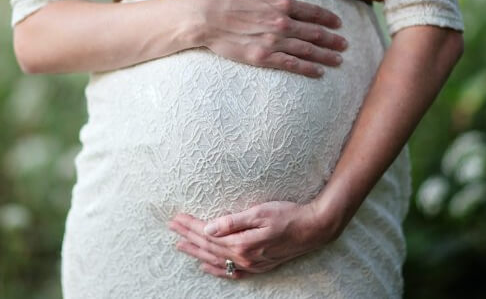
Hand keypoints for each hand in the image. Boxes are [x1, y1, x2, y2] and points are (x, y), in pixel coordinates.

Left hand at [166, 201, 335, 278]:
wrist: (313, 229)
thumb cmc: (288, 215)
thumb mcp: (260, 212)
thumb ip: (232, 222)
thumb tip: (208, 228)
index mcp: (242, 243)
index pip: (208, 233)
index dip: (190, 225)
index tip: (176, 218)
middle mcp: (244, 257)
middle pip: (208, 247)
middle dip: (188, 236)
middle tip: (171, 227)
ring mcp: (251, 264)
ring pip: (216, 259)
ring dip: (196, 251)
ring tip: (180, 245)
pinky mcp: (258, 266)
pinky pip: (231, 272)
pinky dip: (215, 269)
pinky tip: (205, 266)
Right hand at [189, 0, 348, 77]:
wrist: (207, 16)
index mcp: (281, 4)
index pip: (312, 12)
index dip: (328, 18)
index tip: (338, 24)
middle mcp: (282, 23)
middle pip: (315, 33)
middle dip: (333, 40)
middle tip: (345, 45)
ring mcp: (274, 41)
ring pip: (307, 50)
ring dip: (326, 56)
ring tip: (338, 60)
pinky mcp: (264, 57)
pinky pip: (291, 64)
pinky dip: (308, 68)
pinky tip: (319, 72)